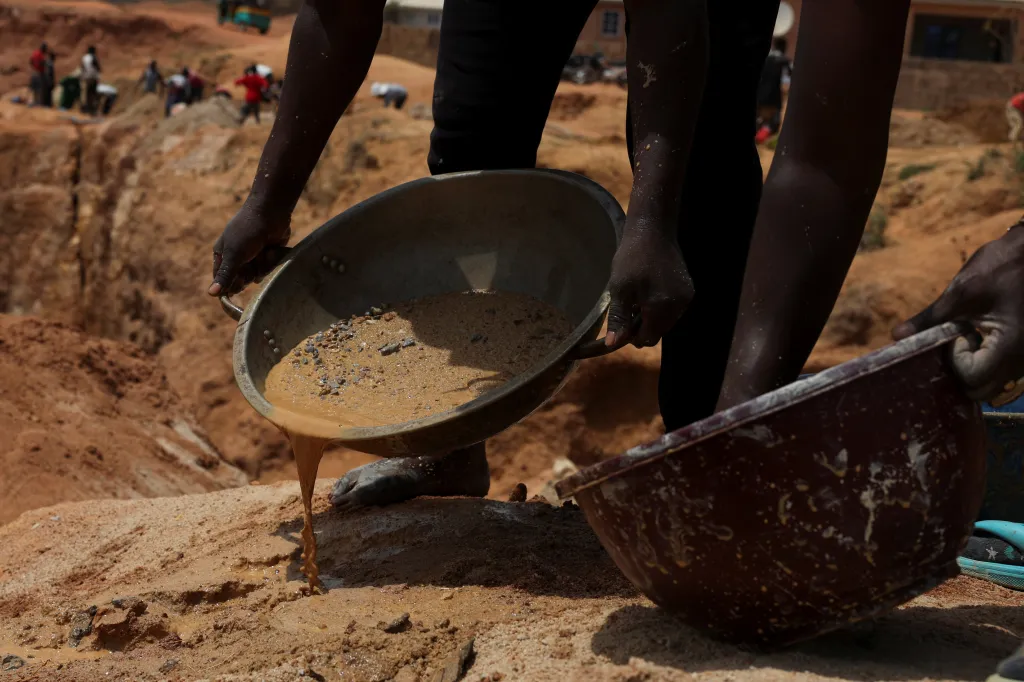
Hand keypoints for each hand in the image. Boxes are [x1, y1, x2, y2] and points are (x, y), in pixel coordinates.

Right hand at [209, 200, 290, 295]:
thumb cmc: (247, 232)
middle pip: (241, 281)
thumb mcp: (234, 254)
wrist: (271, 213)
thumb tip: (210, 294)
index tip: (237, 289)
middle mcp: (237, 258)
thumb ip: (225, 275)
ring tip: (263, 251)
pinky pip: (268, 269)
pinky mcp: (267, 256)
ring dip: (261, 267)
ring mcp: (253, 257)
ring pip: (257, 276)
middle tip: (251, 263)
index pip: (222, 279)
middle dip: (247, 275)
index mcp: (222, 255)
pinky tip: (271, 249)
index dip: (228, 286)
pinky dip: (270, 261)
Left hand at [605, 227, 693, 348]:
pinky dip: (663, 307)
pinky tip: (653, 291)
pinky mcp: (689, 290)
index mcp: (660, 307)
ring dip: (653, 317)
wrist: (653, 231)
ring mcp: (686, 298)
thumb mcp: (619, 289)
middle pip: (659, 332)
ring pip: (667, 322)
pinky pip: (675, 309)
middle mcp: (678, 306)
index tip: (624, 322)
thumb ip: (619, 318)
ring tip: (641, 297)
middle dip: (644, 326)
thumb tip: (613, 345)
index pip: (649, 339)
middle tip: (630, 307)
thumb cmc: (631, 258)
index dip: (633, 336)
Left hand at [893, 223, 1023, 400]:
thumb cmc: (1003, 266)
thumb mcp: (962, 290)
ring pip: (993, 384)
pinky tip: (981, 335)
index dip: (957, 361)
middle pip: (983, 389)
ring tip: (971, 336)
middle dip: (963, 371)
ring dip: (975, 368)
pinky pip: (1002, 371)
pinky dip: (986, 361)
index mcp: (1011, 345)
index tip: (956, 335)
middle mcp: (1022, 359)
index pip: (974, 377)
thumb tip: (897, 335)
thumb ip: (931, 319)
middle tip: (957, 340)